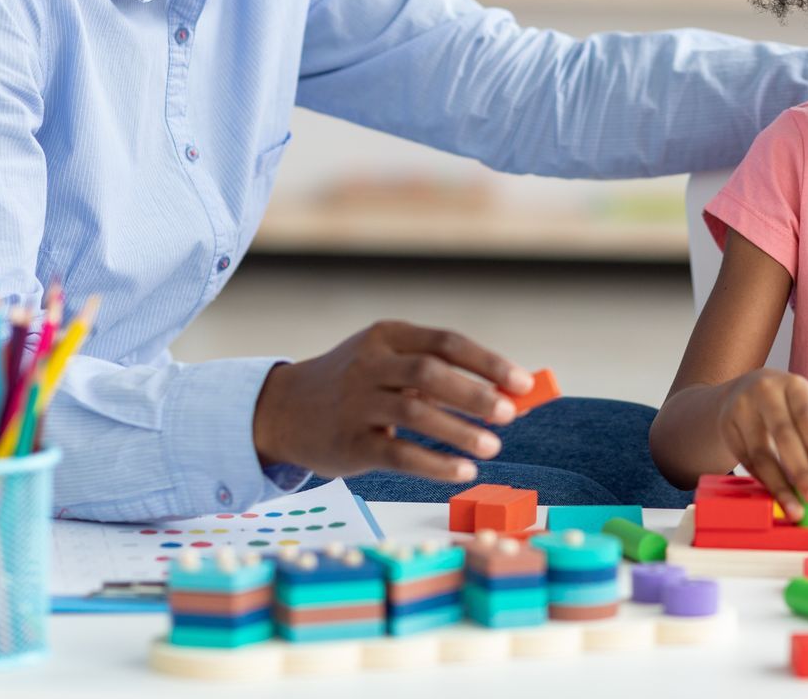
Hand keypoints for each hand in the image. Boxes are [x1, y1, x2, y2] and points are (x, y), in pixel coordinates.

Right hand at [251, 320, 532, 483]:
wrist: (284, 410)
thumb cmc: (354, 385)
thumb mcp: (387, 362)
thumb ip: (439, 374)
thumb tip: (507, 395)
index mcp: (387, 336)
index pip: (446, 342)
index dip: (488, 362)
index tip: (523, 383)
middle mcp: (370, 364)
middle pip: (431, 372)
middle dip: (476, 394)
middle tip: (509, 414)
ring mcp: (356, 402)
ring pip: (415, 412)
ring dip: (460, 431)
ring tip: (492, 447)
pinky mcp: (349, 442)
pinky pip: (399, 453)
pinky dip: (435, 463)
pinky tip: (462, 471)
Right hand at [715, 369, 807, 519]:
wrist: (743, 390)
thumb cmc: (785, 407)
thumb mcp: (800, 410)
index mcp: (793, 386)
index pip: (806, 416)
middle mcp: (765, 392)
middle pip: (782, 434)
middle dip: (799, 469)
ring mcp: (741, 408)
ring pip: (761, 453)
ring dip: (779, 485)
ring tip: (795, 509)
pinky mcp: (726, 426)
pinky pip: (747, 461)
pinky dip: (763, 481)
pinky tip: (776, 496)